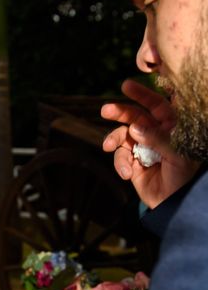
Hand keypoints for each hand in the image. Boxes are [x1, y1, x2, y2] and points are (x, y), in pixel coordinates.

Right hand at [101, 79, 198, 207]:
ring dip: (113, 140)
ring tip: (108, 147)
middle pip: (134, 116)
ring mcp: (141, 147)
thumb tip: (134, 127)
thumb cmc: (183, 177)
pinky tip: (127, 173)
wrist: (173, 203)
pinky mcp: (131, 162)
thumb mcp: (177, 155)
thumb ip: (156, 139)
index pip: (157, 105)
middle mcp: (155, 134)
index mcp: (171, 127)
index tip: (126, 86)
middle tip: (105, 110)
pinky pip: (119, 156)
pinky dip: (120, 164)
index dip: (142, 94)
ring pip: (121, 135)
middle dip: (119, 112)